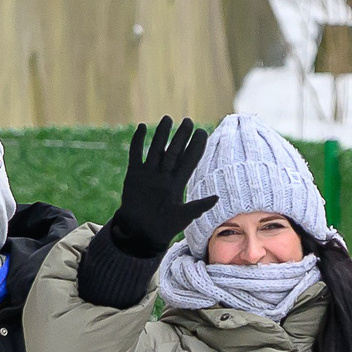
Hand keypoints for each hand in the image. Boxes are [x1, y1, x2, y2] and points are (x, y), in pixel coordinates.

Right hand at [106, 116, 217, 257]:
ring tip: (167, 118)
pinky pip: (136, 154)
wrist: (140, 233)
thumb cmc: (163, 228)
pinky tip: (141, 127)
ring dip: (161, 134)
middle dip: (181, 136)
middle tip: (188, 121)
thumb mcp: (183, 217)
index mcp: (177, 183)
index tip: (203, 132)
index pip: (189, 160)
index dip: (196, 147)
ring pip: (156, 148)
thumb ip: (198, 206)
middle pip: (174, 151)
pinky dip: (138, 141)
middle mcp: (164, 175)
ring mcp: (149, 173)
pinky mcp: (134, 175)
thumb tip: (218, 198)